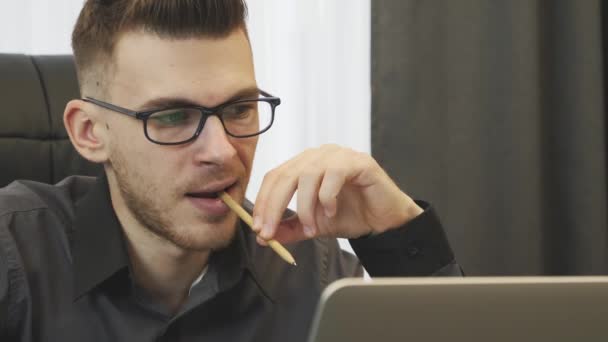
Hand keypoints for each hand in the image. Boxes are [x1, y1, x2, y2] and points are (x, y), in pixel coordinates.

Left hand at [252, 144, 422, 244]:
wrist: (384, 221)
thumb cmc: (352, 215)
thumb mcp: (313, 225)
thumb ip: (290, 227)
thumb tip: (264, 236)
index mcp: (305, 165)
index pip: (275, 177)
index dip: (263, 203)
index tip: (260, 229)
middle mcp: (319, 155)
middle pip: (285, 175)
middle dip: (274, 207)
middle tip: (270, 232)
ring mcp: (339, 155)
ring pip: (307, 176)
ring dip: (304, 207)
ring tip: (311, 228)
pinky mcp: (358, 162)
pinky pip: (333, 175)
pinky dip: (327, 198)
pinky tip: (332, 212)